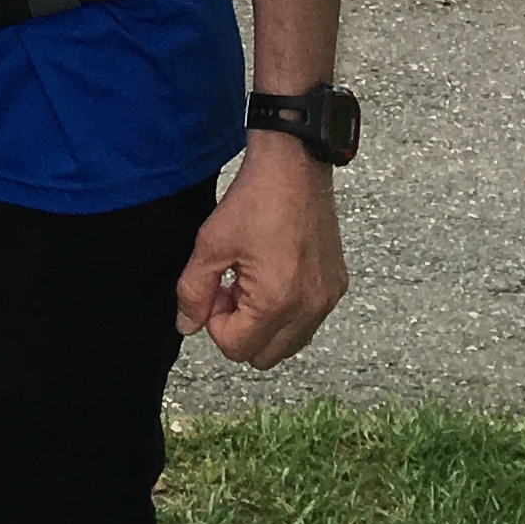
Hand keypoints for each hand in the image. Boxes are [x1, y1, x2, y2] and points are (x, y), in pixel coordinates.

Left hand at [176, 141, 346, 369]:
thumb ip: (193, 291)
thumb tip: (188, 325)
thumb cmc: (255, 200)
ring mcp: (327, 300)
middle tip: (231, 289)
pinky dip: (287, 312)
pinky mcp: (336, 287)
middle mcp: (309, 308)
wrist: (295, 166)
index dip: (215, 323)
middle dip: (240, 330)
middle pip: (264, 357)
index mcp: (276, 302)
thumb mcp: (211, 244)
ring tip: (251, 282)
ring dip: (264, 324)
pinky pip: (307, 323)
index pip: (236, 349)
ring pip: (288, 344)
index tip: (215, 290)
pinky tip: (274, 275)